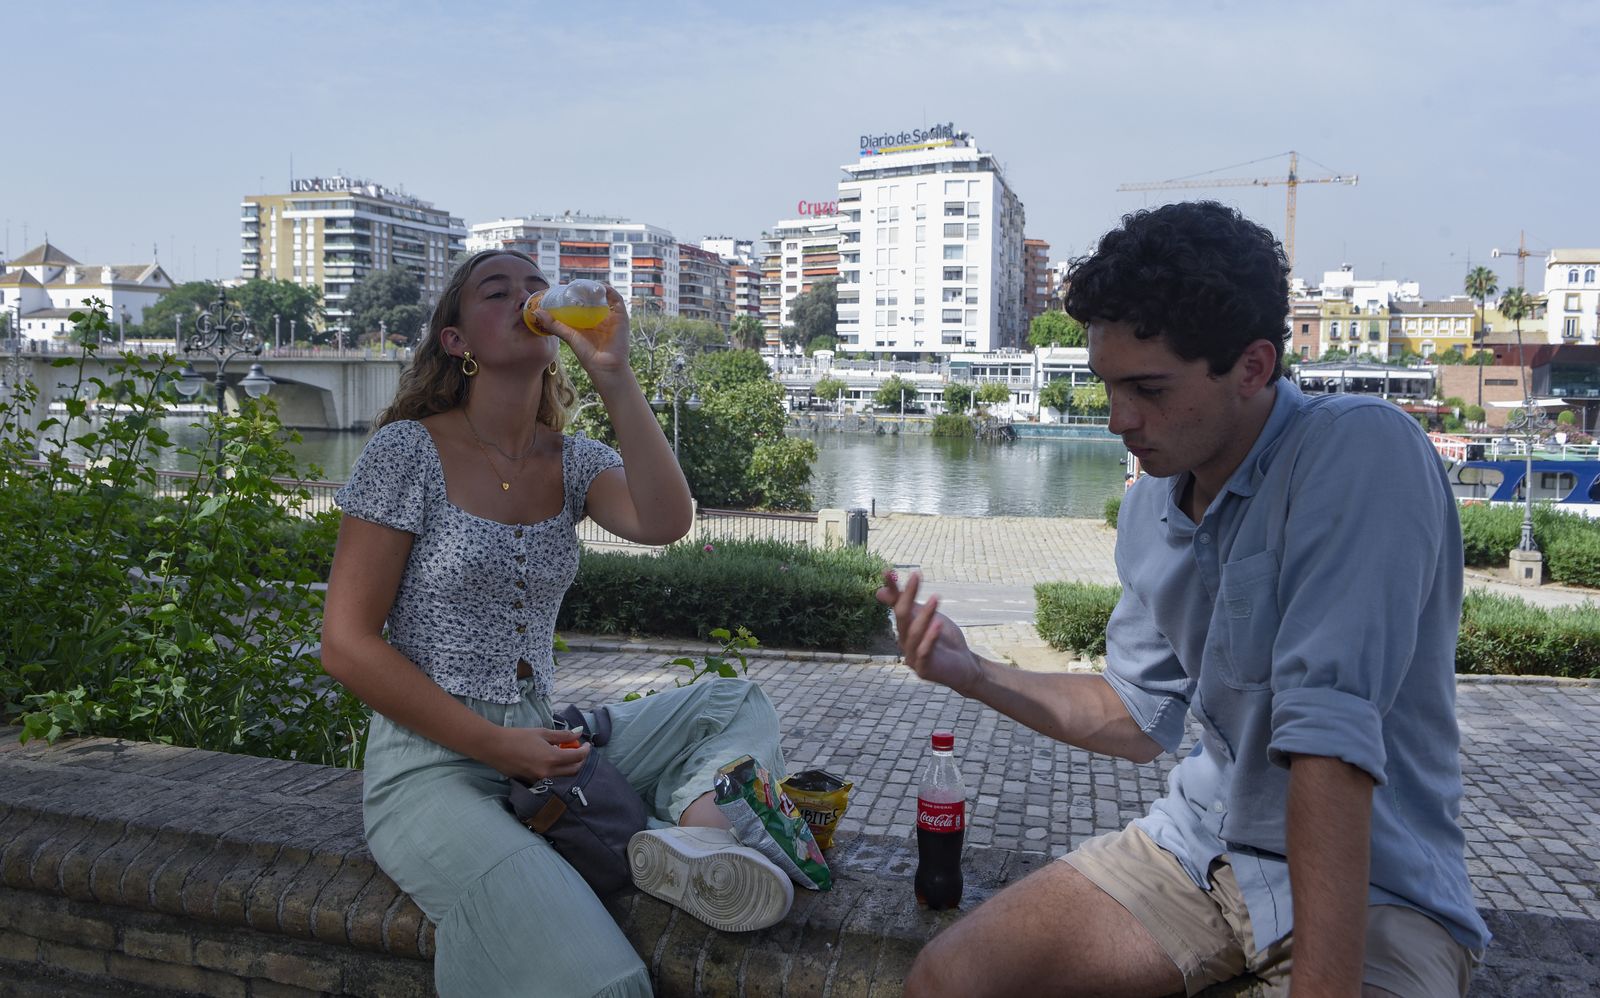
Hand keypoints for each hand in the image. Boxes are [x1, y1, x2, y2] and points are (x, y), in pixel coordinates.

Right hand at [490, 726, 592, 782]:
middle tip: (578, 749)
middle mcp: (548, 773)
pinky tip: (552, 761)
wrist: (495, 747)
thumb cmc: (518, 737)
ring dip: (569, 767)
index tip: (586, 744)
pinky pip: (551, 779)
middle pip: (574, 771)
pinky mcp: (532, 782)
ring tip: (564, 754)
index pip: (578, 758)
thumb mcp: (542, 733)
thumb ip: (562, 735)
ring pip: (563, 777)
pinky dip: (556, 771)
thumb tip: (578, 732)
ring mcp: (540, 780)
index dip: (586, 750)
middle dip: (580, 760)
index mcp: (552, 758)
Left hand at [533, 283, 629, 376]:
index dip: (576, 295)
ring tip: (586, 284)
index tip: (566, 288)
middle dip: (586, 290)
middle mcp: (601, 318)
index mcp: (590, 322)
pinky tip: (599, 287)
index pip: (584, 304)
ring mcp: (612, 317)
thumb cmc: (587, 354)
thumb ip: (554, 324)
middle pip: (595, 299)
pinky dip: (609, 291)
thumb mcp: (568, 336)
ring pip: (606, 297)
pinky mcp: (621, 317)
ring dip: (597, 288)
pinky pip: (617, 299)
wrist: (604, 366)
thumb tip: (536, 312)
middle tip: (575, 284)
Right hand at [876, 570, 982, 694]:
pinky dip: (930, 638)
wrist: (963, 666)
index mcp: (904, 628)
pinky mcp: (924, 670)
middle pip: (902, 617)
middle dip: (908, 596)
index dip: (893, 589)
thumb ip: (907, 605)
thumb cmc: (944, 640)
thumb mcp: (927, 617)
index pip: (896, 606)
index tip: (888, 571)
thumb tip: (878, 591)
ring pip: (914, 633)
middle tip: (916, 576)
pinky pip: (925, 652)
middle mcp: (904, 642)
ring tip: (936, 598)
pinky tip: (938, 624)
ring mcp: (912, 657)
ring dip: (925, 615)